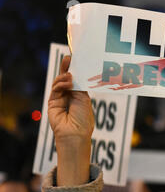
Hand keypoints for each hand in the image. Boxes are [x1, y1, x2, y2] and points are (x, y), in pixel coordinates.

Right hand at [48, 55, 93, 185]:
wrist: (75, 134)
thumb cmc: (83, 120)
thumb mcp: (84, 100)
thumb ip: (79, 86)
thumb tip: (74, 73)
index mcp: (80, 96)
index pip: (78, 80)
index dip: (77, 71)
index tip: (77, 60)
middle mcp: (70, 96)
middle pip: (67, 79)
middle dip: (67, 68)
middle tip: (69, 58)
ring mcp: (60, 99)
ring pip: (59, 82)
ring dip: (64, 77)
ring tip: (70, 76)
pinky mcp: (52, 102)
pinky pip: (55, 89)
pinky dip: (60, 84)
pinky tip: (67, 83)